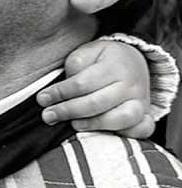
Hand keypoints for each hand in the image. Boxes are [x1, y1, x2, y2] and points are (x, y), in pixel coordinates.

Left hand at [37, 39, 153, 137]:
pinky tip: (105, 134)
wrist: (133, 60)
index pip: (82, 84)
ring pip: (121, 118)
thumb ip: (75, 65)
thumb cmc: (102, 60)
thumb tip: (65, 87)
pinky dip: (127, 134)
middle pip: (97, 103)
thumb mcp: (87, 52)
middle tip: (48, 116)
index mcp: (114, 66)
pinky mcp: (145, 115)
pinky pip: (142, 129)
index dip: (59, 93)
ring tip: (74, 124)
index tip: (42, 99)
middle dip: (68, 111)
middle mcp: (130, 85)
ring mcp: (141, 101)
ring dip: (94, 124)